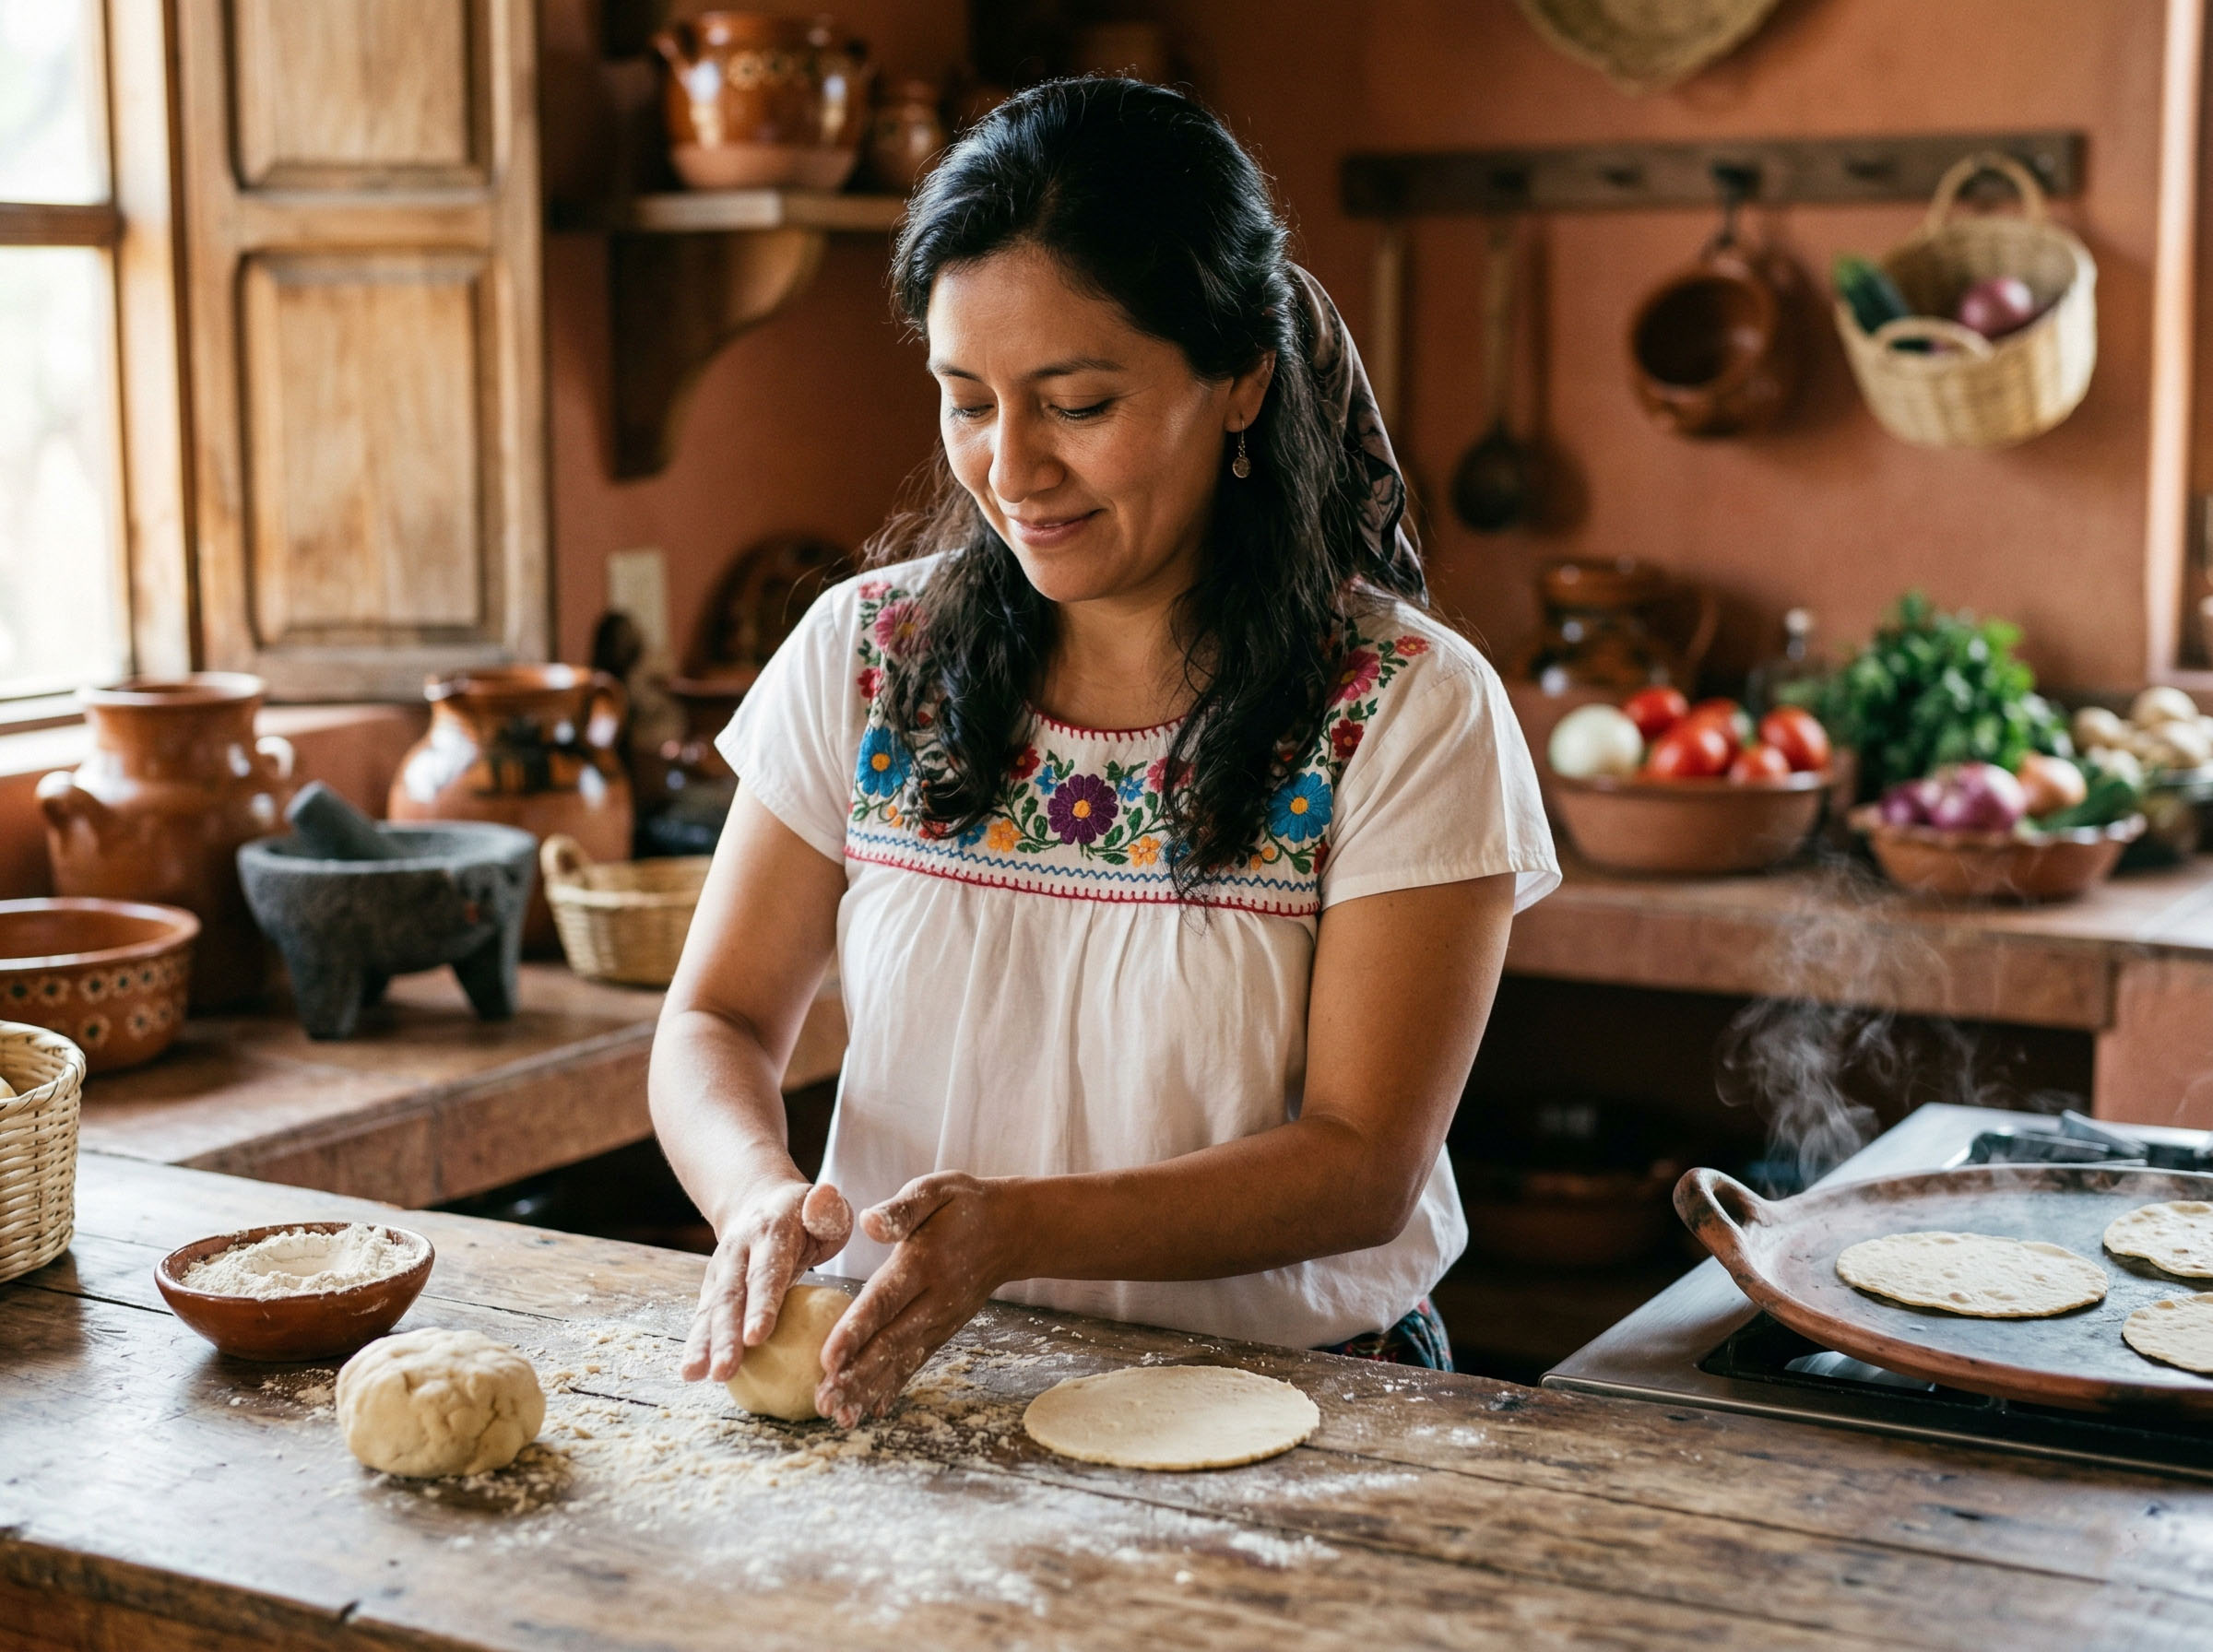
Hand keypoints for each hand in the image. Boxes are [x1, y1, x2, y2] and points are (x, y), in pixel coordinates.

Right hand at [680, 1178, 853, 1382]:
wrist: (758, 1201)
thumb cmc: (804, 1216)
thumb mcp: (825, 1208)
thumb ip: (827, 1211)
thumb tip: (825, 1197)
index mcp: (771, 1232)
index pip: (767, 1271)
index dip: (761, 1303)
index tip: (757, 1336)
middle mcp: (738, 1251)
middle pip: (731, 1296)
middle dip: (725, 1335)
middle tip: (724, 1370)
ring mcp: (721, 1269)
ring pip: (711, 1309)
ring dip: (703, 1344)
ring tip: (694, 1374)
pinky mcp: (712, 1287)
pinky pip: (703, 1317)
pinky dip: (697, 1344)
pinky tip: (692, 1372)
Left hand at [816, 1172, 1026, 1427]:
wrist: (1011, 1230)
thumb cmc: (962, 1205)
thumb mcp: (935, 1190)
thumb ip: (902, 1208)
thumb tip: (868, 1222)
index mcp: (924, 1263)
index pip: (885, 1301)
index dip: (856, 1330)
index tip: (828, 1358)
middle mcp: (934, 1299)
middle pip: (889, 1341)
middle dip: (855, 1375)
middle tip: (823, 1401)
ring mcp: (941, 1320)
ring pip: (900, 1360)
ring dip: (868, 1389)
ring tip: (838, 1416)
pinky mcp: (942, 1331)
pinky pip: (915, 1362)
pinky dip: (892, 1387)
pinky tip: (869, 1410)